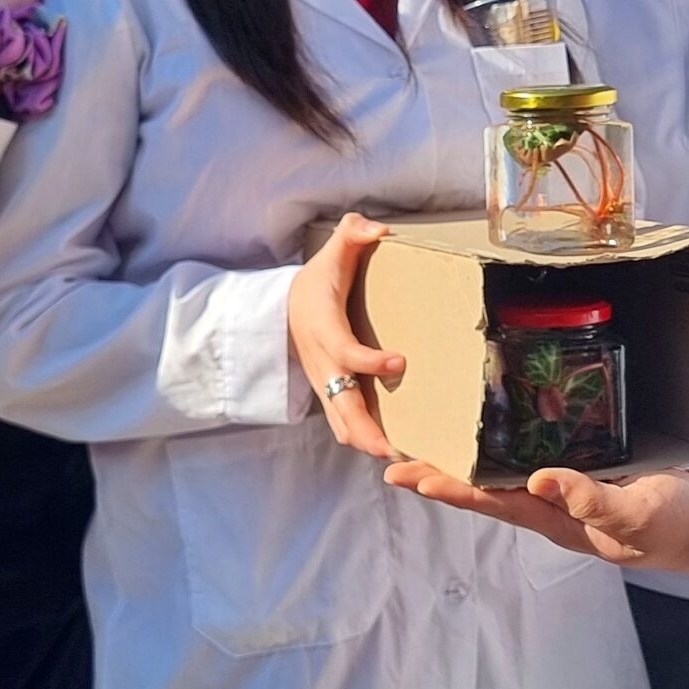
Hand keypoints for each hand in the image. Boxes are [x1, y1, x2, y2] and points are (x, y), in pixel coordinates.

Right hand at [289, 214, 404, 458]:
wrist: (285, 307)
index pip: (346, 353)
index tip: (401, 360)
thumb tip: (377, 229)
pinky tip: (395, 451)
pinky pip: (345, 424)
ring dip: (368, 443)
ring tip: (403, 460)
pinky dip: (365, 440)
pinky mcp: (331, 396)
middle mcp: (324, 365)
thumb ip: (352, 234)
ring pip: (342, 424)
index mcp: (325, 330)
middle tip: (397, 450)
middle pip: (342, 407)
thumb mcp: (331, 253)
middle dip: (367, 431)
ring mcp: (325, 385)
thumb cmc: (316, 281)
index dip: (371, 361)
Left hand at [380, 463, 688, 573]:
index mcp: (557, 519)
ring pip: (503, 474)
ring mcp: (565, 489)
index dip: (449, 489)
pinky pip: (533, 456)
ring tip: (425, 443)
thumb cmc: (673, 524)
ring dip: (464, 461)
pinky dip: (504, 445)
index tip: (407, 476)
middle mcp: (551, 505)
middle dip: (439, 475)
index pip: (491, 502)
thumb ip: (592, 499)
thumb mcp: (636, 513)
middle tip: (390, 458)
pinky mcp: (584, 468)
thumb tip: (539, 480)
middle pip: (484, 489)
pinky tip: (490, 428)